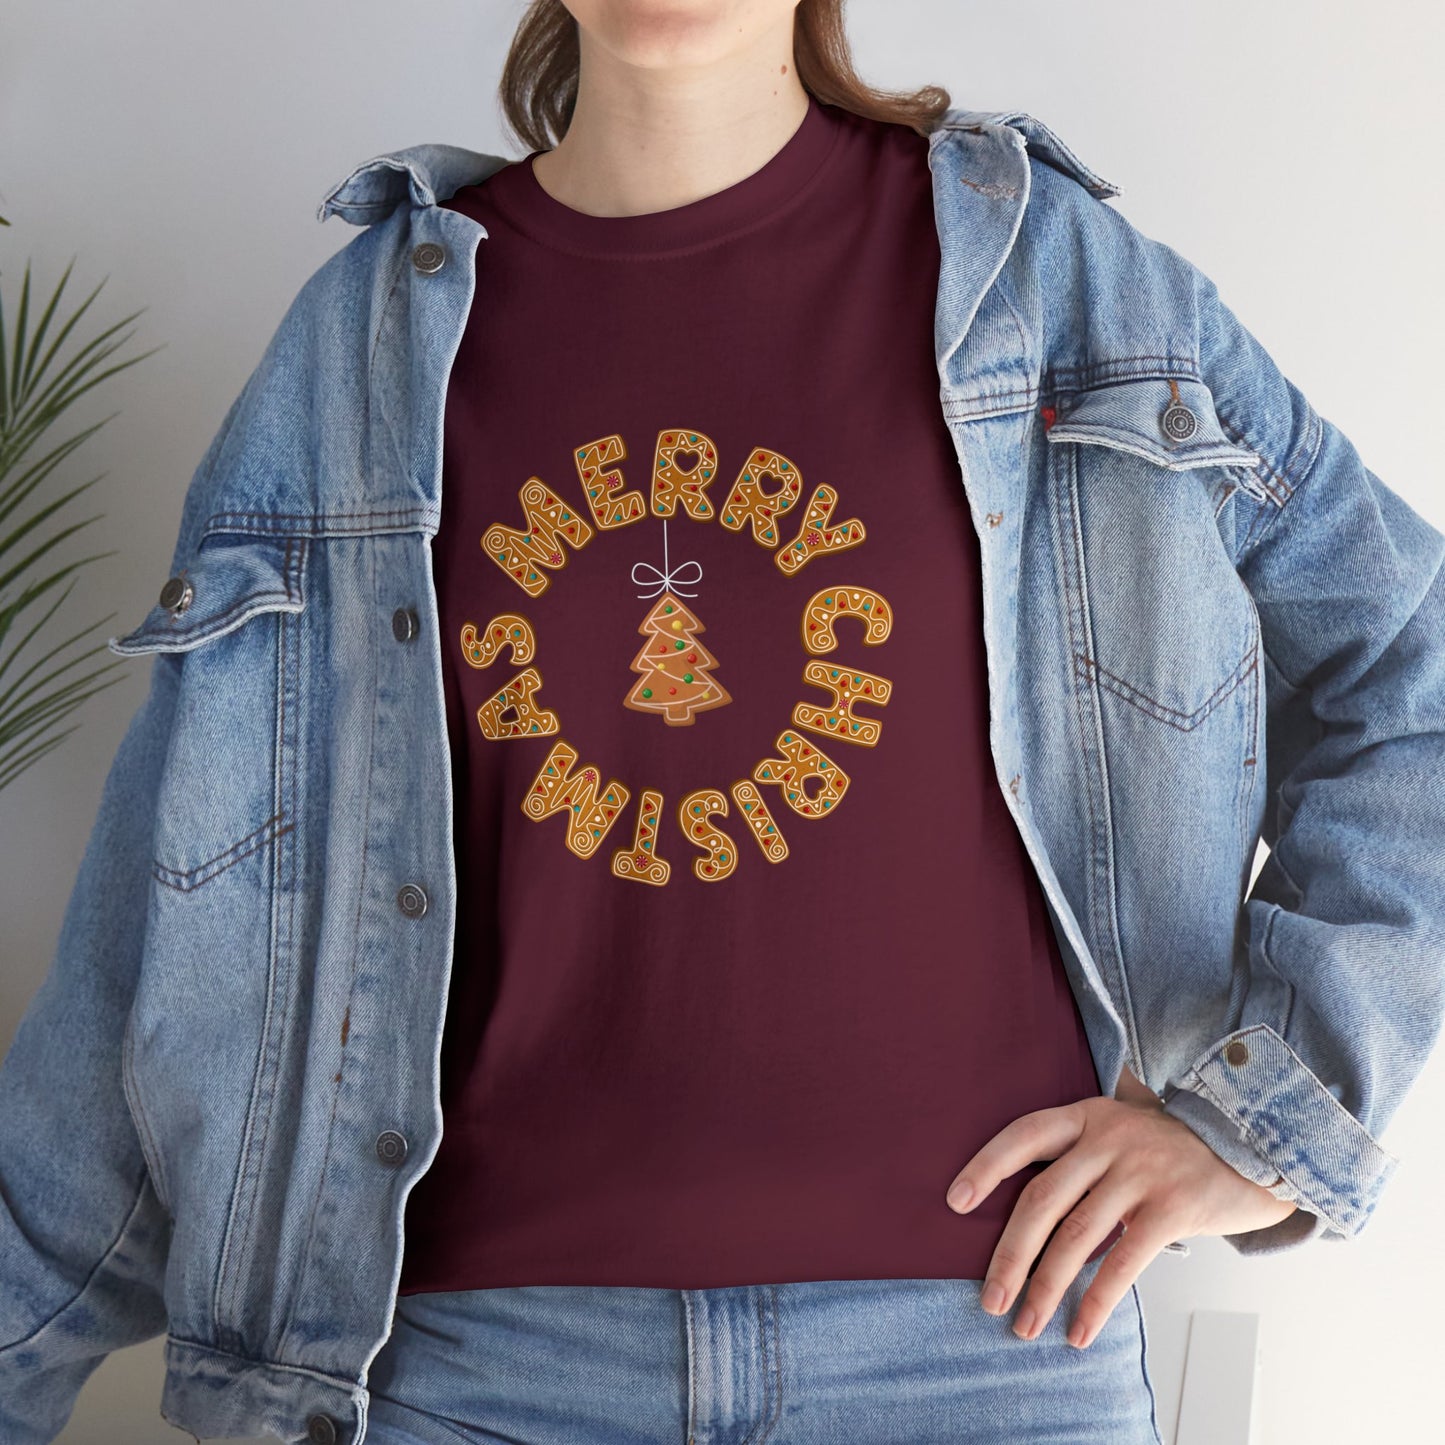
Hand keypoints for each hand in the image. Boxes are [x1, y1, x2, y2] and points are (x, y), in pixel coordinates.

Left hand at [944, 1065, 1297, 1348]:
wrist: (1256, 1144)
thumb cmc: (1174, 1148)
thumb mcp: (1122, 1130)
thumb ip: (1081, 1155)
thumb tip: (1025, 1214)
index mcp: (1088, 1115)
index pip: (1023, 1135)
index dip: (987, 1167)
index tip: (954, 1202)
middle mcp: (1109, 1138)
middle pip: (1042, 1199)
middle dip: (1010, 1255)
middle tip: (989, 1298)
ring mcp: (1141, 1171)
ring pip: (1077, 1236)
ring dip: (1045, 1287)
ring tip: (1024, 1323)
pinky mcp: (1172, 1206)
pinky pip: (1123, 1262)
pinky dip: (1097, 1301)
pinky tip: (1079, 1330)